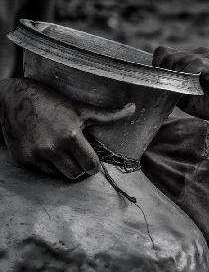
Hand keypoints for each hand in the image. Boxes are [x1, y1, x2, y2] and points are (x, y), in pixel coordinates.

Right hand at [0, 78, 134, 178]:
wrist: (12, 97)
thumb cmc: (51, 101)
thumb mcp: (81, 108)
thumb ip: (108, 115)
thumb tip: (133, 108)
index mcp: (70, 136)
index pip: (91, 166)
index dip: (94, 165)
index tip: (92, 159)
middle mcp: (51, 148)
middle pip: (76, 174)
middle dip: (80, 167)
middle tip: (77, 154)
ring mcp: (34, 155)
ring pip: (59, 175)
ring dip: (64, 166)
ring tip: (62, 151)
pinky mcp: (21, 159)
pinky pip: (42, 172)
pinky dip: (47, 165)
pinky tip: (46, 149)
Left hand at [152, 46, 208, 125]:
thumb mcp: (188, 100)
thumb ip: (174, 91)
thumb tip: (159, 88)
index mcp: (191, 60)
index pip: (165, 53)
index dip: (158, 66)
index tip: (158, 83)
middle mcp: (199, 54)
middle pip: (168, 55)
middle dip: (163, 73)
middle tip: (167, 90)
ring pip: (180, 58)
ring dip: (174, 75)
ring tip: (177, 90)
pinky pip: (195, 63)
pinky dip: (186, 74)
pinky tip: (188, 85)